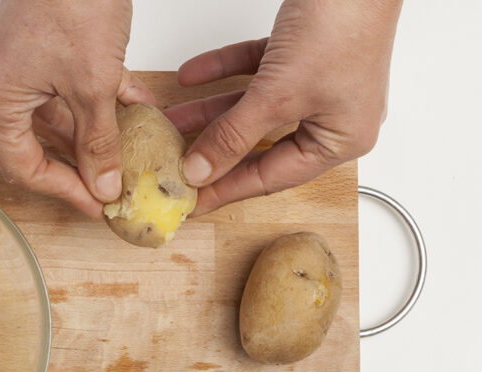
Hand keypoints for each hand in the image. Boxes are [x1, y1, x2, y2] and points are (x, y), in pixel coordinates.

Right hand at [0, 0, 154, 217]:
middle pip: (39, 143)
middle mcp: (0, 83)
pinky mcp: (45, 50)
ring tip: (129, 152)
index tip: (94, 203)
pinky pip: (68, 89)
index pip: (22, 165)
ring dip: (94, 134)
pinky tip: (134, 110)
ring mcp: (22, 65)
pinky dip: (99, 102)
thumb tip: (102, 183)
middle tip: (111, 184)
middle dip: (80, 164)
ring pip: (58, 117)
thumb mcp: (92, 85)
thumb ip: (98, 141)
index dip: (61, 189)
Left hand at [166, 0, 402, 215]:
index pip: (272, 177)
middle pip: (260, 145)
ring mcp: (317, 84)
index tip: (193, 202)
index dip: (227, 189)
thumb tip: (201, 170)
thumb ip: (235, 134)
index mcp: (341, 140)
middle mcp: (332, 116)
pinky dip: (224, 74)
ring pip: (252, 109)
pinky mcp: (301, 54)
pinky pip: (255, 73)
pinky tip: (191, 76)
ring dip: (210, 112)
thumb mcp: (278, 94)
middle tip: (177, 167)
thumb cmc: (342, 26)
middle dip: (214, 150)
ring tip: (172, 121)